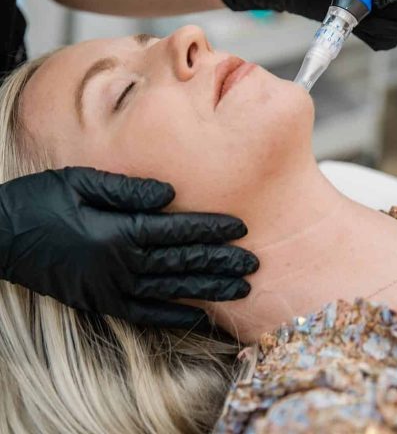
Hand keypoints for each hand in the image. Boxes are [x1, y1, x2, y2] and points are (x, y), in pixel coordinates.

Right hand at [0, 168, 257, 329]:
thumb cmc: (40, 200)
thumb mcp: (80, 181)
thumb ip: (128, 189)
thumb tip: (171, 193)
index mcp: (119, 231)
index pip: (178, 231)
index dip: (212, 230)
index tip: (242, 228)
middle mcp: (120, 265)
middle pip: (182, 263)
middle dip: (221, 263)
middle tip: (254, 264)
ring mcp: (110, 288)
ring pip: (171, 290)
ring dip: (208, 290)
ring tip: (240, 290)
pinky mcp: (100, 302)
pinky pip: (144, 314)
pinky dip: (172, 315)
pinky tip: (197, 315)